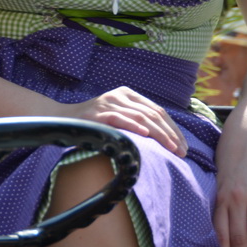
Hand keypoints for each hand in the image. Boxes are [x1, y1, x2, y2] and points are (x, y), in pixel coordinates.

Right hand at [62, 87, 187, 156]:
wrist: (63, 120)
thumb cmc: (95, 123)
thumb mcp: (119, 117)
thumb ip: (138, 121)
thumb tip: (165, 140)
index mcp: (129, 94)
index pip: (158, 111)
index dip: (173, 128)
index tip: (184, 146)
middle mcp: (120, 95)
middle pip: (153, 114)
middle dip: (170, 134)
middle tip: (181, 151)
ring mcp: (109, 103)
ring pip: (141, 117)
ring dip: (158, 134)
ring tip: (170, 147)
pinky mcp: (98, 113)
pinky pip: (119, 119)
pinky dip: (133, 126)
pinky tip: (145, 135)